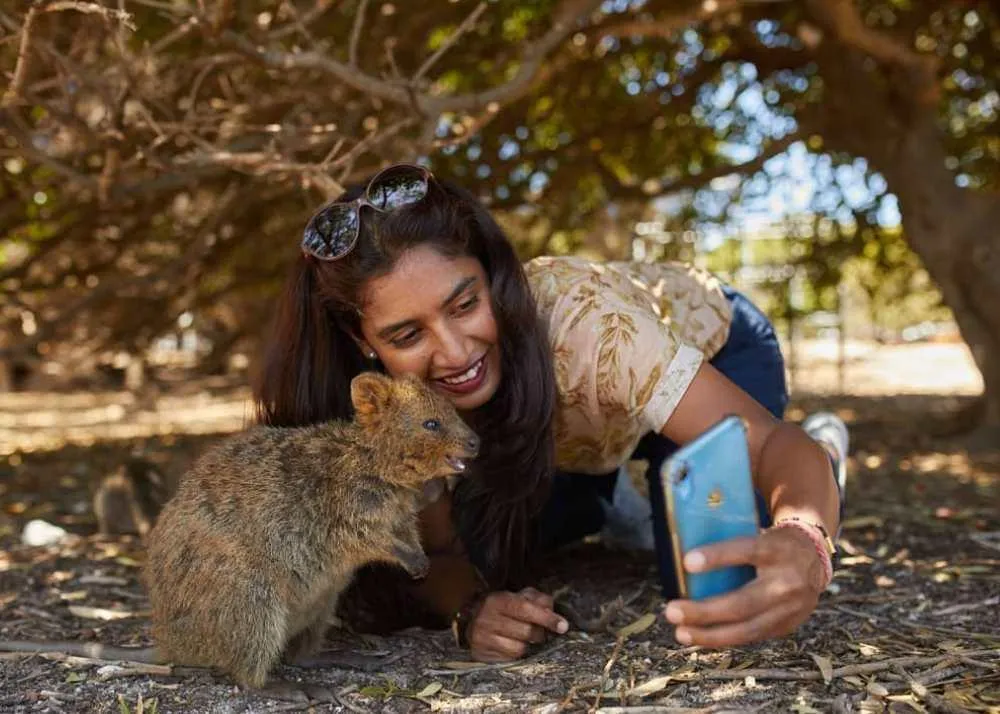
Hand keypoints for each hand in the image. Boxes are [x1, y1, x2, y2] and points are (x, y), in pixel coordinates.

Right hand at [466, 587, 568, 661]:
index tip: (563, 626)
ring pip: (519, 649)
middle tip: (539, 632)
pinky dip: (515, 654)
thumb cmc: (502, 609)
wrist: (472, 621)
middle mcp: (486, 618)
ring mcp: (481, 638)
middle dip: (539, 633)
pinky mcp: (480, 655)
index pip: (526, 609)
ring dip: (527, 645)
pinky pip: (509, 660)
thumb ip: (538, 600)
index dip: (547, 618)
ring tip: (521, 638)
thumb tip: (552, 610)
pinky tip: (511, 645)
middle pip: (526, 632)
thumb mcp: (519, 597)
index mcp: (497, 600)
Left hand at [663, 527, 827, 647]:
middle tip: (671, 610)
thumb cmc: (771, 542)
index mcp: (777, 549)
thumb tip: (683, 548)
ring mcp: (790, 608)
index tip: (687, 562)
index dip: (717, 557)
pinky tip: (701, 637)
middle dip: (704, 611)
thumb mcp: (758, 531)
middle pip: (743, 602)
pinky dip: (724, 638)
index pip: (746, 550)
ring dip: (710, 635)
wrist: (814, 557)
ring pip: (747, 628)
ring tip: (680, 633)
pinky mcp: (787, 625)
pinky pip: (752, 636)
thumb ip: (729, 539)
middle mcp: (787, 580)